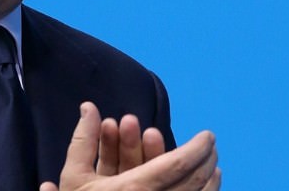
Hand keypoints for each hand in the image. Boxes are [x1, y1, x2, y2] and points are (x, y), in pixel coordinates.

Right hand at [39, 102, 220, 190]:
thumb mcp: (74, 176)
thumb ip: (84, 140)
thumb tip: (89, 106)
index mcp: (133, 189)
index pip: (175, 165)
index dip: (195, 149)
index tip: (208, 136)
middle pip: (191, 181)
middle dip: (204, 160)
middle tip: (211, 146)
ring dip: (208, 180)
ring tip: (214, 165)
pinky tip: (207, 186)